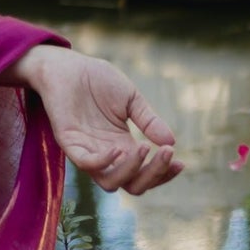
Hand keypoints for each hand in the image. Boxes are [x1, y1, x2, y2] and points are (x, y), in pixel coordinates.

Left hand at [12, 46, 181, 195]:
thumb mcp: (131, 100)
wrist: (68, 65)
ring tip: (145, 148)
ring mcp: (88, 151)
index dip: (163, 173)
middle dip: (154, 175)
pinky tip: (119, 148)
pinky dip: (104, 162)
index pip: (145, 174)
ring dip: (131, 171)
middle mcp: (107, 154)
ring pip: (110, 183)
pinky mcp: (69, 142)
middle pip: (132, 185)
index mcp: (123, 146)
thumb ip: (149, 121)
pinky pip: (86, 164)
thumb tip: (172, 141)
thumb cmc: (97, 80)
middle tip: (168, 153)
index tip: (180, 162)